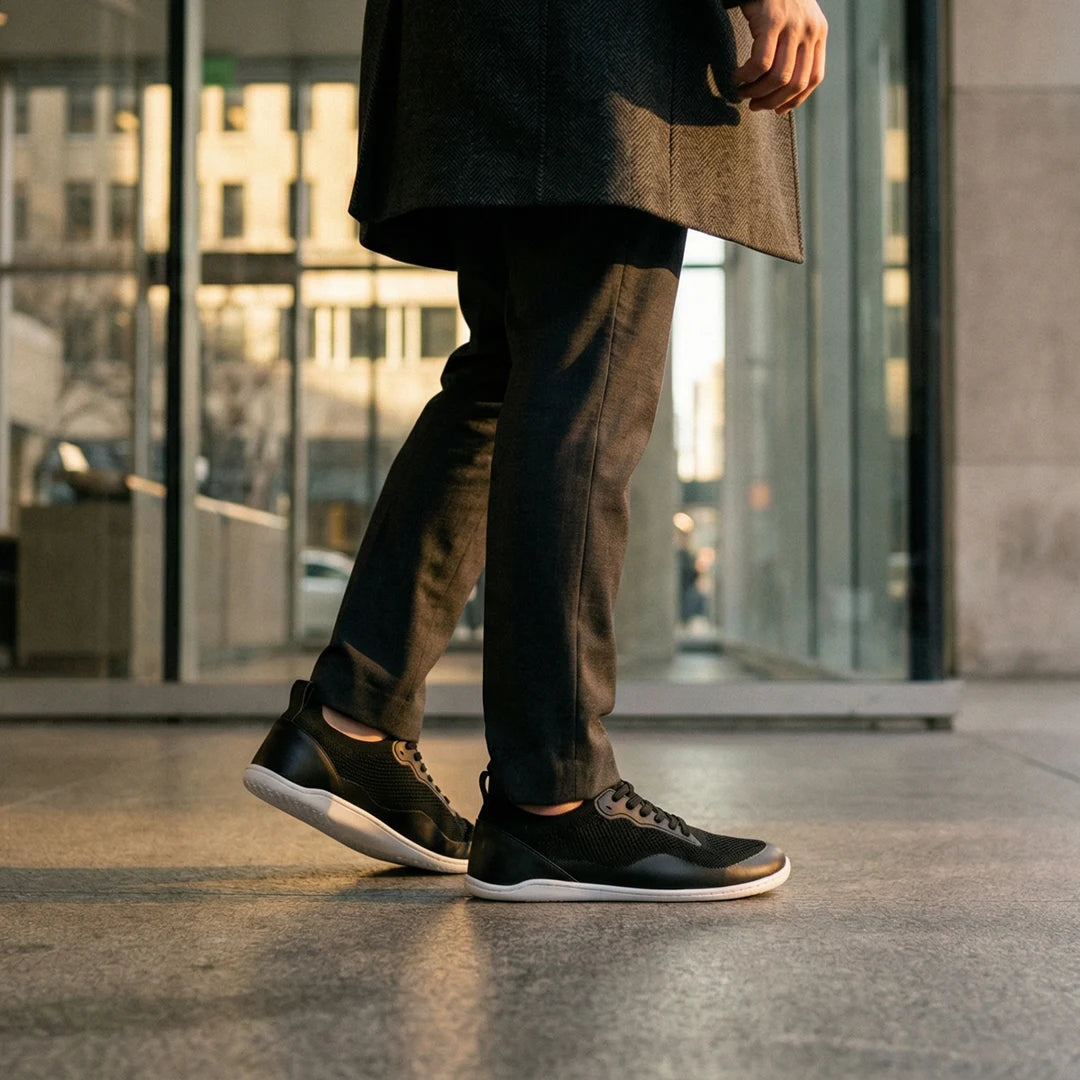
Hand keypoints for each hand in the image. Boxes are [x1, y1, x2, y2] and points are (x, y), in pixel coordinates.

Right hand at [733, 0, 827, 114]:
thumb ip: (795, 47)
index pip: (814, 77)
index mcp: (819, 32)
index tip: (778, 110)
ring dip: (757, 91)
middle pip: (795, 82)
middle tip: (753, 105)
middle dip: (772, 102)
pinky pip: (760, 63)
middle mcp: (810, 29)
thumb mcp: (794, 21)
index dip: (795, 100)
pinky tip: (736, 76)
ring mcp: (792, 24)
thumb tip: (781, 86)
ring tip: (741, 92)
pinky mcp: (771, 21)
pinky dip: (746, 76)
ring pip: (778, 76)